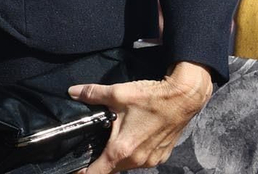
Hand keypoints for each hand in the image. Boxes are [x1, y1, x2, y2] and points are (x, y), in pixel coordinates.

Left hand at [70, 61, 211, 172]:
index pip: (96, 173)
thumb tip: (74, 91)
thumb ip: (92, 94)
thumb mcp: (118, 93)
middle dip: (103, 160)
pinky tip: (136, 134)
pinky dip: (136, 151)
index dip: (83, 171)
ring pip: (128, 164)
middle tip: (96, 144)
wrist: (183, 98)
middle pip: (112, 169)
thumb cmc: (152, 98)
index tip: (77, 167)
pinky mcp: (161, 155)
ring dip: (121, 154)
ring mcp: (151, 160)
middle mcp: (136, 160)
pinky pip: (143, 159)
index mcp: (121, 149)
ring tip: (118, 135)